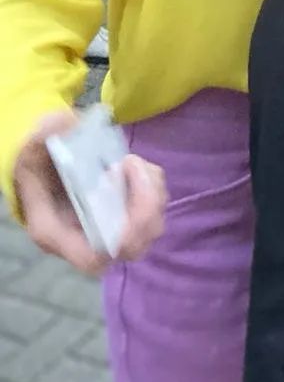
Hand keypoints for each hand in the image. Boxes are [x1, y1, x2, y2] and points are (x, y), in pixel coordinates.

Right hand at [13, 109, 167, 274]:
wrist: (44, 156)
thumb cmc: (36, 157)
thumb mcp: (32, 147)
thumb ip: (43, 137)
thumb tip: (67, 122)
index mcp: (56, 232)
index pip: (94, 258)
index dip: (120, 238)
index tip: (123, 197)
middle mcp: (86, 238)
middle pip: (134, 246)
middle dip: (147, 206)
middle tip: (130, 165)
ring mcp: (110, 227)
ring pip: (151, 226)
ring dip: (151, 191)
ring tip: (129, 162)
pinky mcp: (126, 213)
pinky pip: (154, 207)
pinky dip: (152, 184)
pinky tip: (134, 166)